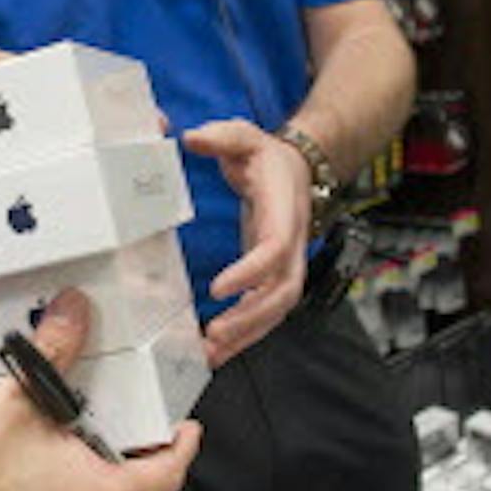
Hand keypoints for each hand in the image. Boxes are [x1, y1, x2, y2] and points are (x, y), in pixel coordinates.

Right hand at [0, 291, 199, 490]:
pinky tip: (38, 475)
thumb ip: (55, 351)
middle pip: (134, 487)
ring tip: (62, 445)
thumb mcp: (15, 403)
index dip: (181, 442)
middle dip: (122, 451)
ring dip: (91, 477)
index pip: (171, 470)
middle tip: (104, 420)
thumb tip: (72, 314)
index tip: (185, 426)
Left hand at [183, 119, 313, 367]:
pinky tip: (219, 351)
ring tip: (211, 353)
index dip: (251, 272)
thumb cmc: (267, 158)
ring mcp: (287, 264)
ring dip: (247, 335)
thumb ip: (221, 136)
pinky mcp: (274, 277)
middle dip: (250, 318)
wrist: (298, 170)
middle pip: (281, 292)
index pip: (274, 249)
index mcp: (284, 212)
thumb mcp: (245, 137)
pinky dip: (246, 335)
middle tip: (214, 334)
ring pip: (277, 310)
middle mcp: (292, 244)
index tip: (218, 288)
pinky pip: (267, 313)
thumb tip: (192, 138)